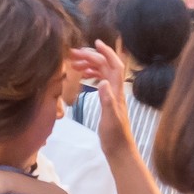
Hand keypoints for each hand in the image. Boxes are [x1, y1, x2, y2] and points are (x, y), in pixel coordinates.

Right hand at [70, 40, 133, 156]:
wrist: (120, 150)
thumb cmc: (115, 136)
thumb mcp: (109, 119)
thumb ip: (106, 100)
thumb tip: (102, 81)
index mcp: (116, 91)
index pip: (114, 65)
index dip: (107, 52)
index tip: (95, 43)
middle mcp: (115, 90)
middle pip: (105, 66)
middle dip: (92, 57)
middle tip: (74, 54)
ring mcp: (112, 95)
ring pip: (102, 73)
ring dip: (90, 65)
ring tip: (74, 63)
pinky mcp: (108, 101)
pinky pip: (100, 81)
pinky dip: (91, 75)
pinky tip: (82, 75)